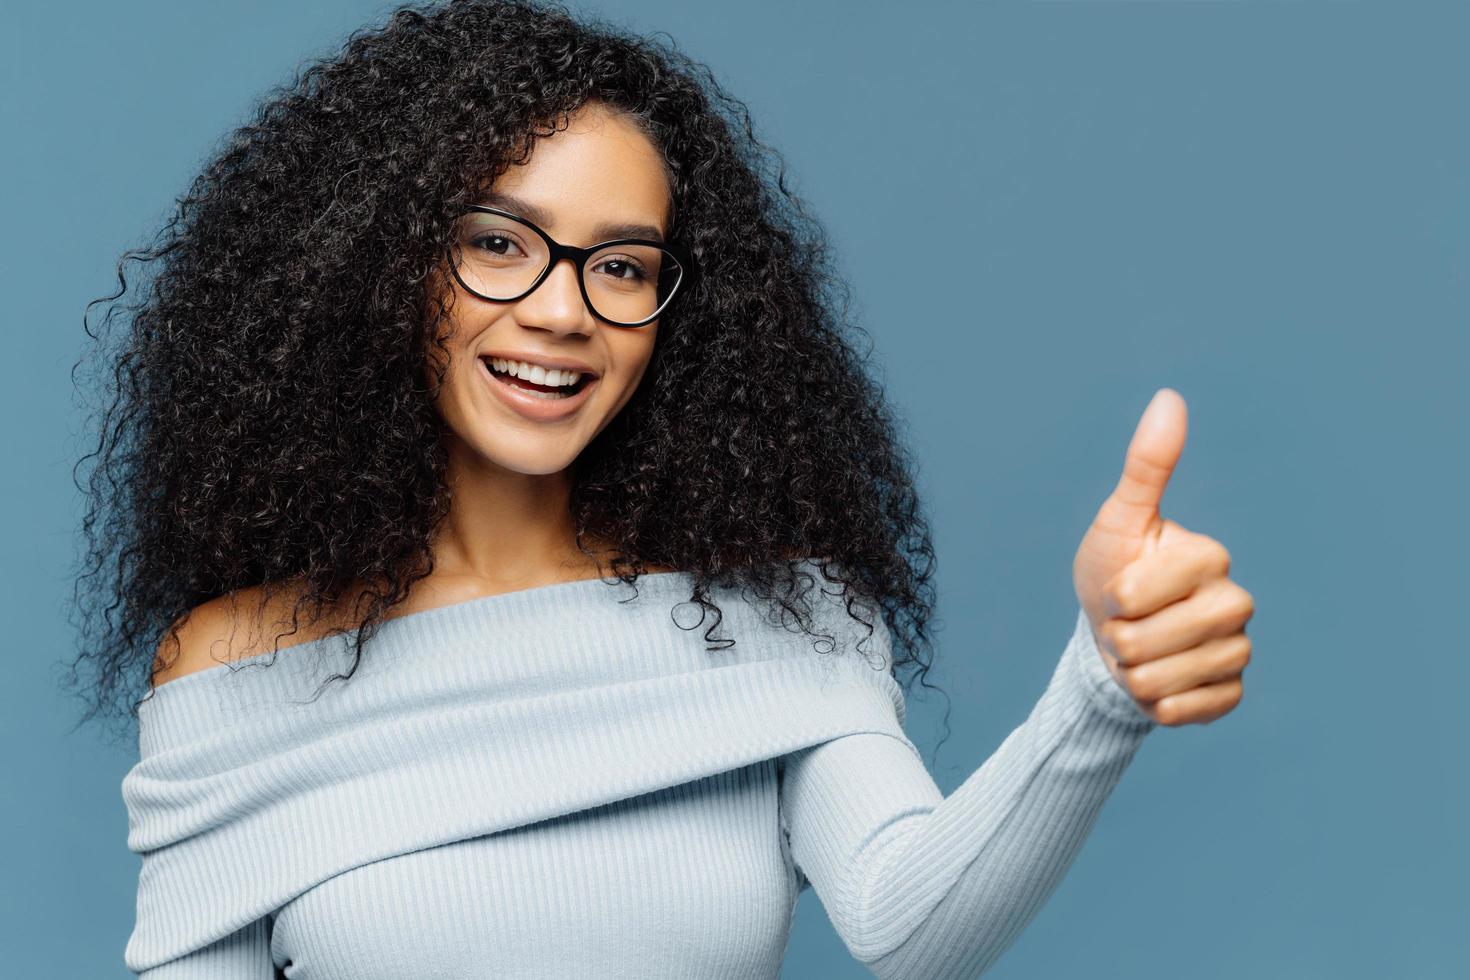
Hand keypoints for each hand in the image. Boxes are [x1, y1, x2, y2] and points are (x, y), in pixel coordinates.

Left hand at [1072, 388, 1254, 725]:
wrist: (1112, 639)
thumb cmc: (1113, 571)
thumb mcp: (1118, 521)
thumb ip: (1146, 465)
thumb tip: (1170, 397)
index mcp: (1210, 558)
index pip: (1135, 595)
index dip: (1112, 599)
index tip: (1119, 589)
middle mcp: (1236, 603)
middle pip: (1144, 642)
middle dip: (1116, 640)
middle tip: (1125, 625)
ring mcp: (1237, 650)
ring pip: (1159, 681)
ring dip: (1131, 675)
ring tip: (1138, 654)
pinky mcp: (1232, 694)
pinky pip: (1183, 712)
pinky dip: (1156, 706)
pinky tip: (1160, 684)